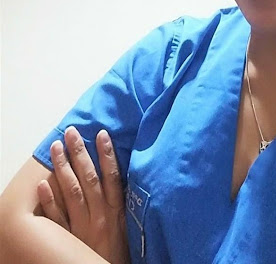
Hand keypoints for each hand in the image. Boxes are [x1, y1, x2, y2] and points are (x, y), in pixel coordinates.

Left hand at [37, 128, 130, 263]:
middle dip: (80, 153)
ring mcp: (83, 226)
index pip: (112, 176)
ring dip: (63, 168)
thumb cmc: (122, 249)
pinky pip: (57, 219)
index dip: (107, 154)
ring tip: (55, 148)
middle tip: (71, 132)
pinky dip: (49, 202)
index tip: (101, 134)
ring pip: (72, 192)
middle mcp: (101, 214)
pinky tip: (42, 185)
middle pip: (89, 178)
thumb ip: (122, 201)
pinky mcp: (69, 240)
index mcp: (118, 209)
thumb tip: (120, 174)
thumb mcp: (129, 222)